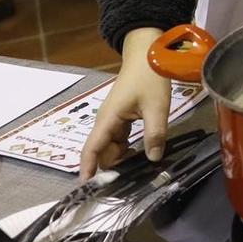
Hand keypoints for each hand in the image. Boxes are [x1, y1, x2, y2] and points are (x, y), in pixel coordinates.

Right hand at [79, 27, 171, 178]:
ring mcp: (113, 120)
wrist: (147, 54)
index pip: (92, 149)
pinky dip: (126, 149)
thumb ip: (155, 133)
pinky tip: (140, 155)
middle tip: (128, 183)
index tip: (86, 187)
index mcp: (108, 119)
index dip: (88, 168)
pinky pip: (119, 139)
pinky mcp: (121, 118)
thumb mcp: (156, 106)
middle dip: (111, 167)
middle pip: (102, 152)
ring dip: (120, 159)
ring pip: (111, 147)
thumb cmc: (149, 77)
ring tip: (137, 171)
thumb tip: (153, 159)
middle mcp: (105, 122)